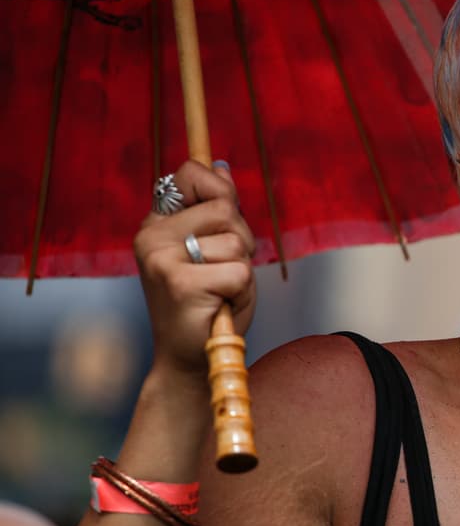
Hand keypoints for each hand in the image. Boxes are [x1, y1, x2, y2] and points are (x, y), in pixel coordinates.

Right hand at [135, 160, 256, 376]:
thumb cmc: (209, 304)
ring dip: (242, 269)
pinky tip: (222, 305)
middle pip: (225, 207)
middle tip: (225, 272)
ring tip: (221, 292)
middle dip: (242, 240)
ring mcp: (162, 258)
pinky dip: (243, 291)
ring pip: (235, 241)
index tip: (223, 224)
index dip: (222, 192)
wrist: (190, 359)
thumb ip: (217, 211)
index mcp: (156, 224)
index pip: (192, 173)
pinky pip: (240, 271)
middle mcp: (152, 236)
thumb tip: (221, 166)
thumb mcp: (216, 250)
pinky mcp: (180, 282)